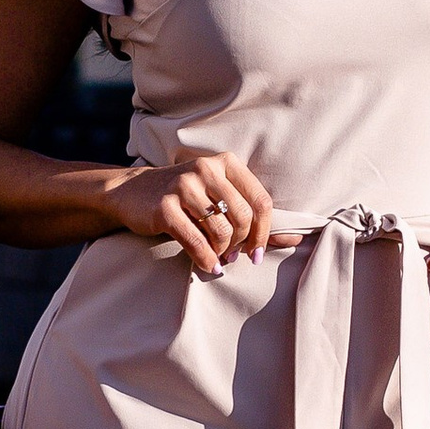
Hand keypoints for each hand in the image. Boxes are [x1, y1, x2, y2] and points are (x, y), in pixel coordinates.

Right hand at [110, 150, 275, 275]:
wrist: (132, 192)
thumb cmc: (185, 199)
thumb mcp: (219, 198)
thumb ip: (254, 217)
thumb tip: (297, 237)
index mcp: (225, 163)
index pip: (260, 200)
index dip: (265, 232)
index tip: (257, 252)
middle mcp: (205, 169)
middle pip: (242, 217)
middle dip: (242, 243)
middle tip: (234, 255)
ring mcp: (183, 186)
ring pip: (221, 230)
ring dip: (223, 252)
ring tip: (218, 257)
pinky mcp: (164, 207)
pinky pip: (195, 241)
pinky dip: (206, 259)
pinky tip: (208, 265)